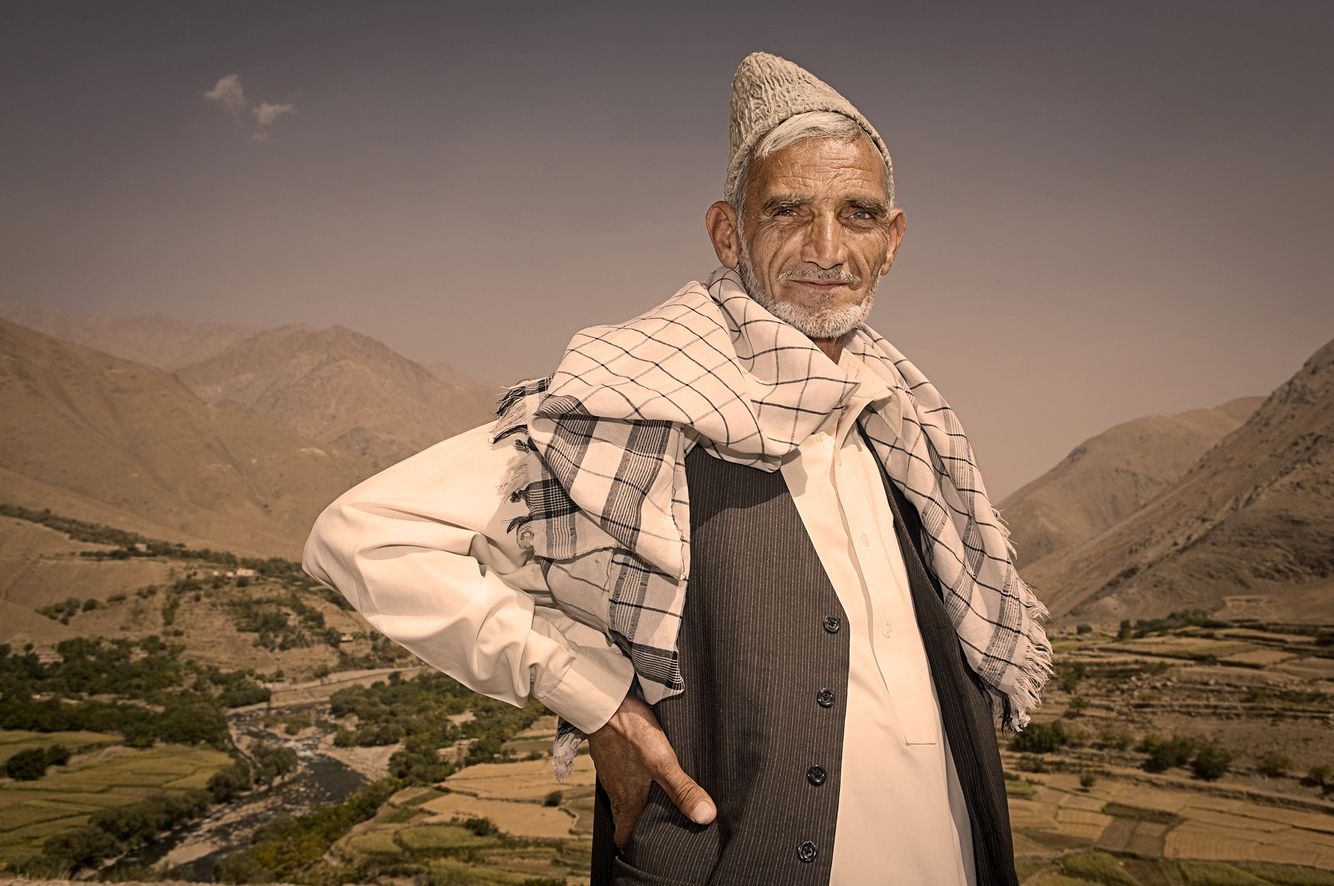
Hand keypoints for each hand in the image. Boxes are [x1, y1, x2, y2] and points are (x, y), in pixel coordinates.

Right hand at [586, 693, 716, 848]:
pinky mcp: (608, 755)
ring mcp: (609, 772)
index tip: (642, 848)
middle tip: (650, 828)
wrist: (605, 704)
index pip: (622, 835)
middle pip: (622, 817)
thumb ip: (683, 790)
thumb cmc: (633, 734)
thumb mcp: (663, 762)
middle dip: (633, 826)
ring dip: (631, 803)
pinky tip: (640, 770)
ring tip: (650, 802)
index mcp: (628, 800)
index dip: (631, 844)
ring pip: (619, 796)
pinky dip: (627, 780)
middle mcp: (616, 790)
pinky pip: (617, 776)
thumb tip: (705, 817)